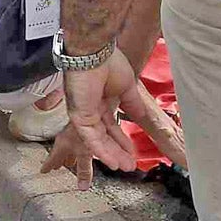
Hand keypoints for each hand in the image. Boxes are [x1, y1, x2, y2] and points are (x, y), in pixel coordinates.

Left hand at [40, 52, 140, 187]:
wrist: (95, 52)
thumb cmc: (108, 63)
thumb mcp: (127, 88)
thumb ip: (132, 105)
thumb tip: (141, 117)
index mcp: (101, 101)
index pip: (112, 126)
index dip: (122, 140)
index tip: (132, 152)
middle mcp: (91, 109)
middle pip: (105, 137)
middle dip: (118, 152)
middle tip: (129, 166)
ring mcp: (84, 114)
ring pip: (98, 141)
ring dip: (111, 155)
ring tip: (124, 168)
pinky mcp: (79, 116)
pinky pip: (90, 138)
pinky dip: (101, 150)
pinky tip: (111, 162)